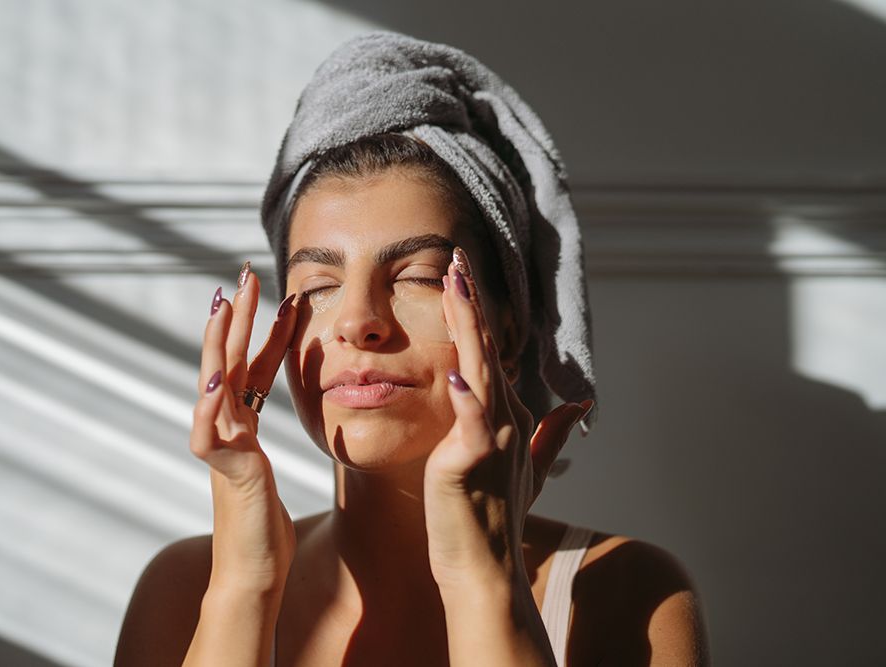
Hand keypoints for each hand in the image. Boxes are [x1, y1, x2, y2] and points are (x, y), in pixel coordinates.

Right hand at [190, 264, 299, 591]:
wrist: (253, 568)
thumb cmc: (265, 522)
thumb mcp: (264, 465)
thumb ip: (258, 434)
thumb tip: (267, 413)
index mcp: (240, 424)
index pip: (254, 366)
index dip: (266, 330)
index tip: (281, 293)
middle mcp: (224, 426)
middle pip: (229, 361)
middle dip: (237, 318)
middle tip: (245, 274)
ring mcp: (220, 445)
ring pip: (215, 385)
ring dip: (218, 345)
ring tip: (222, 307)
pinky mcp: (223, 470)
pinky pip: (210, 433)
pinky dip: (207, 406)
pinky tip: (211, 381)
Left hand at [423, 248, 592, 589]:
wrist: (485, 573)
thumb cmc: (492, 521)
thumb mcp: (526, 470)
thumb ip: (549, 435)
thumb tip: (579, 403)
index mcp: (512, 419)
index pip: (491, 354)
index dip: (475, 314)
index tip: (459, 276)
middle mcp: (507, 422)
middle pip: (486, 350)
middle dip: (471, 302)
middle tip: (456, 259)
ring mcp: (493, 440)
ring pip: (480, 371)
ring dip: (468, 327)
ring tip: (455, 286)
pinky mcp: (472, 462)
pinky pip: (471, 424)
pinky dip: (467, 398)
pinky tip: (458, 372)